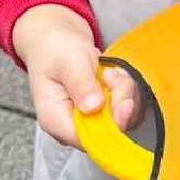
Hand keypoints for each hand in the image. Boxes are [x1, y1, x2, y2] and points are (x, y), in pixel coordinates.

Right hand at [12, 4, 140, 149]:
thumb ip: (81, 84)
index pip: (90, 141)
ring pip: (122, 118)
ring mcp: (87, 120)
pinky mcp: (100, 112)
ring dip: (122, 90)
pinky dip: (123, 88)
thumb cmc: (55, 49)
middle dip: (119, 99)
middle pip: (111, 130)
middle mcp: (72, 127)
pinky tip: (110, 74)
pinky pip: (125, 108)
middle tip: (109, 75)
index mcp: (56, 121)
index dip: (113, 125)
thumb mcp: (68, 61)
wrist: (54, 38)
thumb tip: (94, 108)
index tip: (125, 102)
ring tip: (106, 71)